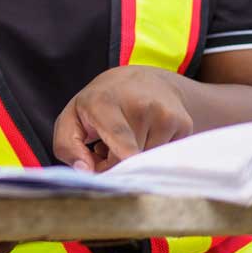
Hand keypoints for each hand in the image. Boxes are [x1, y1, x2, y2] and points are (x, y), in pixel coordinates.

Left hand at [53, 65, 192, 171]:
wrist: (143, 80)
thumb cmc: (100, 104)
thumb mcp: (72, 117)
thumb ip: (67, 147)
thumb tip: (86, 172)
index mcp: (105, 101)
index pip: (118, 135)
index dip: (122, 157)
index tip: (124, 172)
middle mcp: (140, 104)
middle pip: (130, 157)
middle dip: (116, 165)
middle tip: (106, 150)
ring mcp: (165, 114)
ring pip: (148, 160)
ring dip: (135, 160)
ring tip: (127, 139)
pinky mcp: (184, 123)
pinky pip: (166, 157)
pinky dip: (153, 155)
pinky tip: (146, 136)